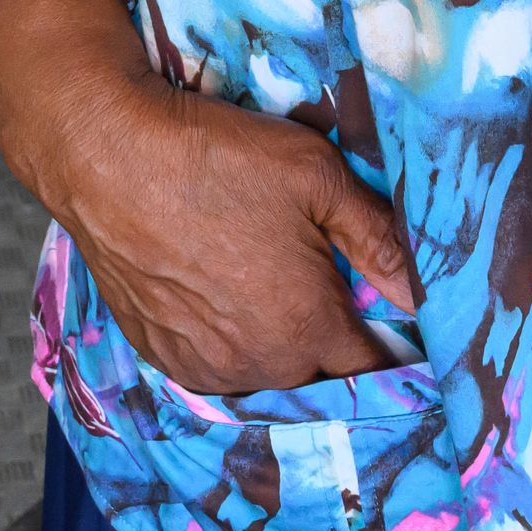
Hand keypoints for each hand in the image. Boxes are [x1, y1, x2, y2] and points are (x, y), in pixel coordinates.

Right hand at [0, 0, 420, 397]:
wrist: (108, 156)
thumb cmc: (215, 157)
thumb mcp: (317, 176)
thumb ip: (379, 240)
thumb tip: (424, 290)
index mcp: (308, 327)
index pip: (372, 371)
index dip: (390, 351)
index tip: (392, 328)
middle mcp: (258, 363)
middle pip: (316, 374)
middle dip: (329, 342)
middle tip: (324, 287)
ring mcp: (203, 365)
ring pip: (262, 371)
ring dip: (273, 343)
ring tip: (264, 284)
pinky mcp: (159, 352)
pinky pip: (212, 362)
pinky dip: (224, 339)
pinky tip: (219, 291)